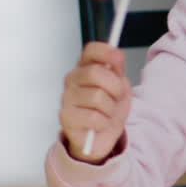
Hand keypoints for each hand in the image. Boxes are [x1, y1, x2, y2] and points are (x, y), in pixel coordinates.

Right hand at [60, 42, 131, 162]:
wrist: (102, 136)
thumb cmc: (108, 109)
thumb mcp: (119, 86)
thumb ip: (117, 69)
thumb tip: (116, 54)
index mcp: (85, 67)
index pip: (92, 50)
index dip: (107, 52)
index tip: (118, 62)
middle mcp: (73, 79)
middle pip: (96, 73)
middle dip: (115, 87)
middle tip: (116, 97)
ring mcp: (67, 98)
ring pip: (97, 97)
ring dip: (110, 108)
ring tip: (106, 113)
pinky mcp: (66, 118)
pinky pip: (94, 117)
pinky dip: (103, 123)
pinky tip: (99, 124)